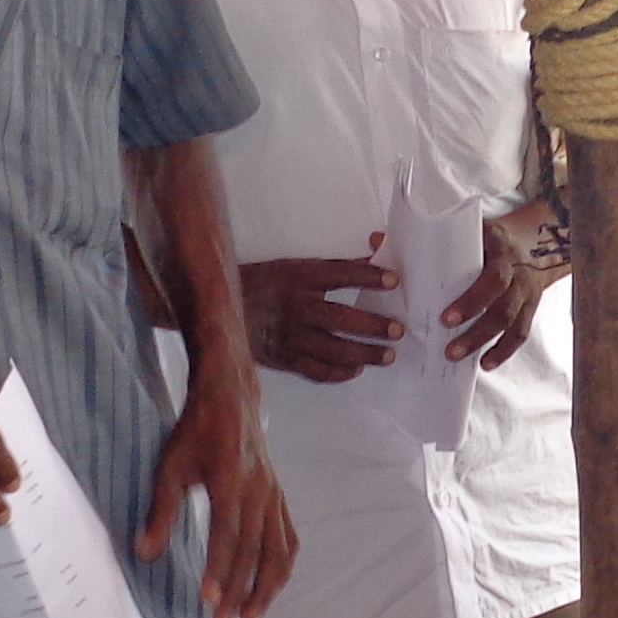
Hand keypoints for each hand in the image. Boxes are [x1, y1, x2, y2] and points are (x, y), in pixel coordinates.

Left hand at [143, 373, 294, 617]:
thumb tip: (144, 553)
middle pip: (255, 551)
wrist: (233, 397)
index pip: (227, 535)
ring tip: (251, 617)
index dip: (219, 569)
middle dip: (241, 590)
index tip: (209, 598)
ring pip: (279, 551)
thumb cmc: (196, 431)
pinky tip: (270, 588)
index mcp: (230, 482)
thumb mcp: (170, 466)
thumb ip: (161, 511)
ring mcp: (274, 496)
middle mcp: (258, 492)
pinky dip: (281, 567)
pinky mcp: (280, 498)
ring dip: (267, 588)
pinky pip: (288, 539)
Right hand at [241, 250, 401, 383]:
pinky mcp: (284, 359)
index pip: (338, 274)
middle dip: (372, 326)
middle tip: (397, 330)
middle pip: (340, 318)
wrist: (220, 310)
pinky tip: (355, 370)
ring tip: (388, 356)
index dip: (367, 276)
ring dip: (364, 354)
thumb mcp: (294, 266)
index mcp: (297, 276)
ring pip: (333, 349)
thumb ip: (336, 264)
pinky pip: (316, 371)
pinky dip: (338, 373)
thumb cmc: (264, 284)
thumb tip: (377, 245)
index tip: (393, 280)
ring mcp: (289, 336)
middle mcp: (295, 306)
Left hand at [432, 209, 557, 369]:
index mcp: (500, 249)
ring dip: (484, 342)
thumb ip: (432, 236)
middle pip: (502, 307)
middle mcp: (516, 273)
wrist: (539, 240)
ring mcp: (525, 292)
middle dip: (475, 331)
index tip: (445, 319)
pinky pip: (520, 333)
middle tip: (449, 349)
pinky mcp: (529, 308)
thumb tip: (378, 240)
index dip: (472, 301)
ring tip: (457, 356)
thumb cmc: (493, 236)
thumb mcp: (472, 228)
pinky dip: (504, 350)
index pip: (493, 278)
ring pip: (510, 323)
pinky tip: (485, 363)